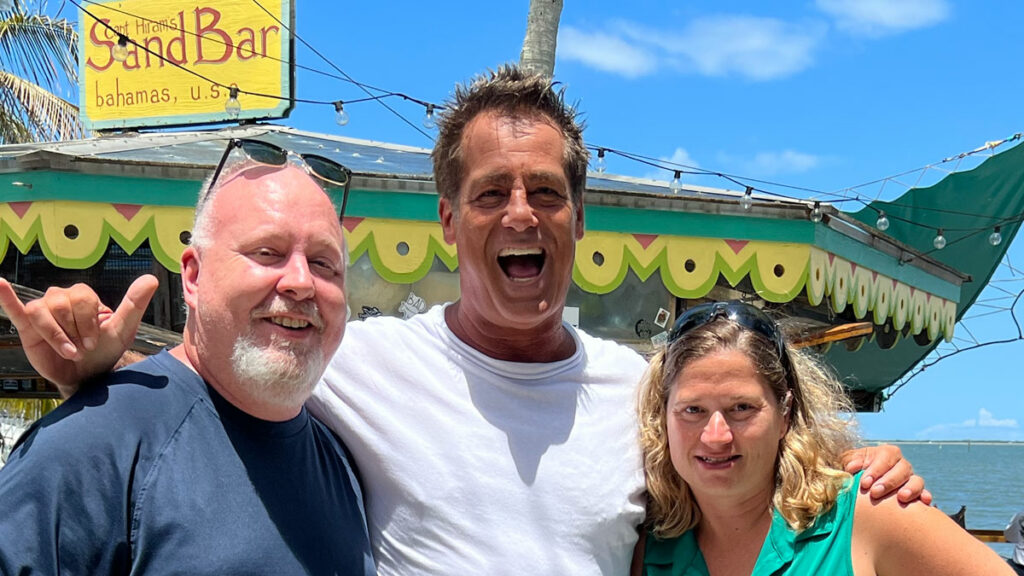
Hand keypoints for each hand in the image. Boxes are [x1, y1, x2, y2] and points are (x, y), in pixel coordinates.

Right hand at [0, 275, 157, 396]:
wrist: (86, 376)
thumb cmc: (104, 351)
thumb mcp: (122, 329)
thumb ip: (135, 303)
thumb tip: (151, 279)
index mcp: (84, 296)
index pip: (82, 298)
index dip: (87, 322)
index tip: (93, 343)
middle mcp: (61, 298)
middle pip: (61, 304)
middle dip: (73, 331)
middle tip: (81, 350)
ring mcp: (42, 311)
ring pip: (41, 312)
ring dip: (56, 336)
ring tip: (67, 352)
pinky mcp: (27, 327)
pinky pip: (13, 308)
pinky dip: (5, 297)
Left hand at [843, 444, 932, 504]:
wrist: (861, 485)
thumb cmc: (854, 470)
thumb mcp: (849, 463)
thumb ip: (850, 462)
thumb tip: (852, 467)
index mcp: (887, 453)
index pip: (886, 457)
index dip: (876, 470)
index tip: (864, 483)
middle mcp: (902, 464)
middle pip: (902, 469)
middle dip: (889, 481)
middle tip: (875, 493)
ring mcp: (910, 479)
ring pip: (917, 480)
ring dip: (910, 489)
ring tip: (901, 498)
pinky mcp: (916, 493)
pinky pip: (924, 494)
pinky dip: (925, 497)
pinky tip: (924, 502)